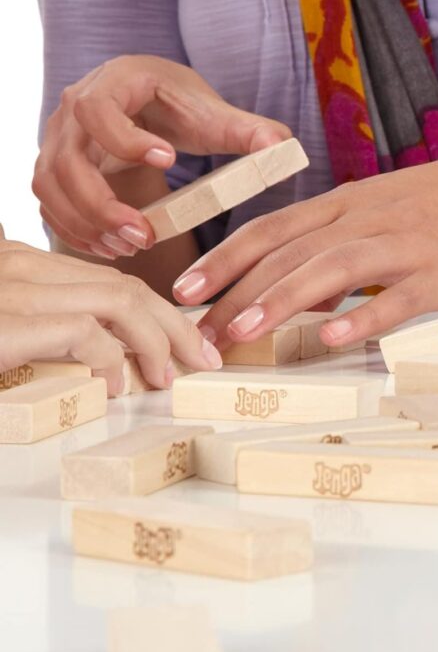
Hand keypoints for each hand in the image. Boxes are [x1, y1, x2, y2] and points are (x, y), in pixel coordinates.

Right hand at [0, 239, 222, 394]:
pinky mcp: (5, 323)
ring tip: (164, 378)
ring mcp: (12, 289)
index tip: (188, 345)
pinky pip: (84, 331)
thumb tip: (110, 354)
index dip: (159, 313)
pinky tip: (110, 386)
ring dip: (156, 342)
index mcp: (24, 264)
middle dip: (176, 325)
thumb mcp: (10, 331)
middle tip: (203, 359)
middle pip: (124, 286)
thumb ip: (50, 330)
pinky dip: (109, 360)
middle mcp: (20, 265)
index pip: (111, 281)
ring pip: (118, 300)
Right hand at [32, 55, 291, 257]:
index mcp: (112, 84)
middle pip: (66, 160)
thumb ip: (249, 131)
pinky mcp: (57, 170)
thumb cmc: (178, 105)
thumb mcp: (213, 113)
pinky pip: (50, 205)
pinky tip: (113, 248)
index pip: (97, 109)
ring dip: (86, 223)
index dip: (126, 139)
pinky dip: (75, 230)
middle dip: (101, 203)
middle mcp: (73, 112)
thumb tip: (285, 148)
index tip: (168, 160)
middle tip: (145, 234)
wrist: (146, 104)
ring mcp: (59, 142)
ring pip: (50, 186)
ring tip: (131, 247)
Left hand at [172, 135, 437, 347]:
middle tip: (197, 331)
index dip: (224, 259)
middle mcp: (365, 220)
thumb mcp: (382, 212)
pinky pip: (397, 296)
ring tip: (243, 333)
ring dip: (283, 300)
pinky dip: (363, 315)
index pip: (272, 229)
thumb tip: (307, 300)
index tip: (184, 291)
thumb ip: (340, 249)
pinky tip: (332, 336)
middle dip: (238, 291)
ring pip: (333, 268)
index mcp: (346, 204)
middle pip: (290, 253)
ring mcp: (403, 245)